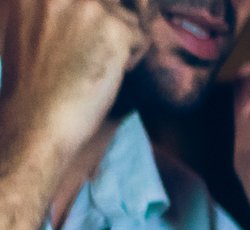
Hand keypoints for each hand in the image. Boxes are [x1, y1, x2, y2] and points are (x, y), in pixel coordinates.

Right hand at [0, 0, 145, 159]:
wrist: (37, 117)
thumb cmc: (32, 80)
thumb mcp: (26, 27)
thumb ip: (52, 10)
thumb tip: (86, 7)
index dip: (88, 18)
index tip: (79, 41)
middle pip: (107, 3)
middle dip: (106, 26)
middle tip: (90, 55)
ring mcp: (87, 6)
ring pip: (125, 16)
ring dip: (121, 41)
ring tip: (97, 66)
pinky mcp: (114, 29)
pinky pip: (141, 37)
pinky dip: (133, 58)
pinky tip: (109, 75)